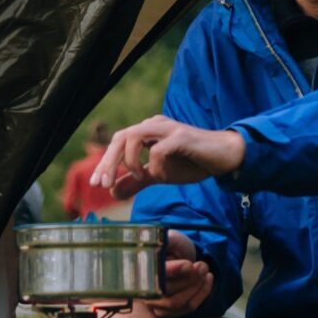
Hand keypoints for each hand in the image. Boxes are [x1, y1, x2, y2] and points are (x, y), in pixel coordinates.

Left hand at [92, 115, 246, 195]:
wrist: (222, 157)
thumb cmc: (191, 162)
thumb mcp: (159, 175)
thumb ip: (137, 181)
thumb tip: (112, 192)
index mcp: (148, 131)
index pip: (118, 141)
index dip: (104, 162)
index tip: (95, 184)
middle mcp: (155, 125)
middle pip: (121, 136)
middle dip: (108, 161)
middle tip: (102, 184)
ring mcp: (168, 129)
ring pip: (134, 135)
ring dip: (130, 161)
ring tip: (140, 177)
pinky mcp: (182, 137)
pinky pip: (159, 149)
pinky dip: (156, 165)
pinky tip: (163, 175)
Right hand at [147, 228, 213, 317]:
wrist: (179, 257)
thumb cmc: (173, 247)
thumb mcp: (172, 238)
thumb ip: (169, 240)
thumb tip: (165, 244)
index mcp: (140, 268)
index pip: (154, 274)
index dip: (173, 271)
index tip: (189, 265)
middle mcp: (143, 289)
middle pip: (167, 291)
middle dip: (189, 278)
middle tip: (203, 265)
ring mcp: (154, 304)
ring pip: (177, 302)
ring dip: (196, 287)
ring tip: (206, 271)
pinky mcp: (168, 312)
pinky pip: (186, 308)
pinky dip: (202, 294)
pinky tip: (208, 280)